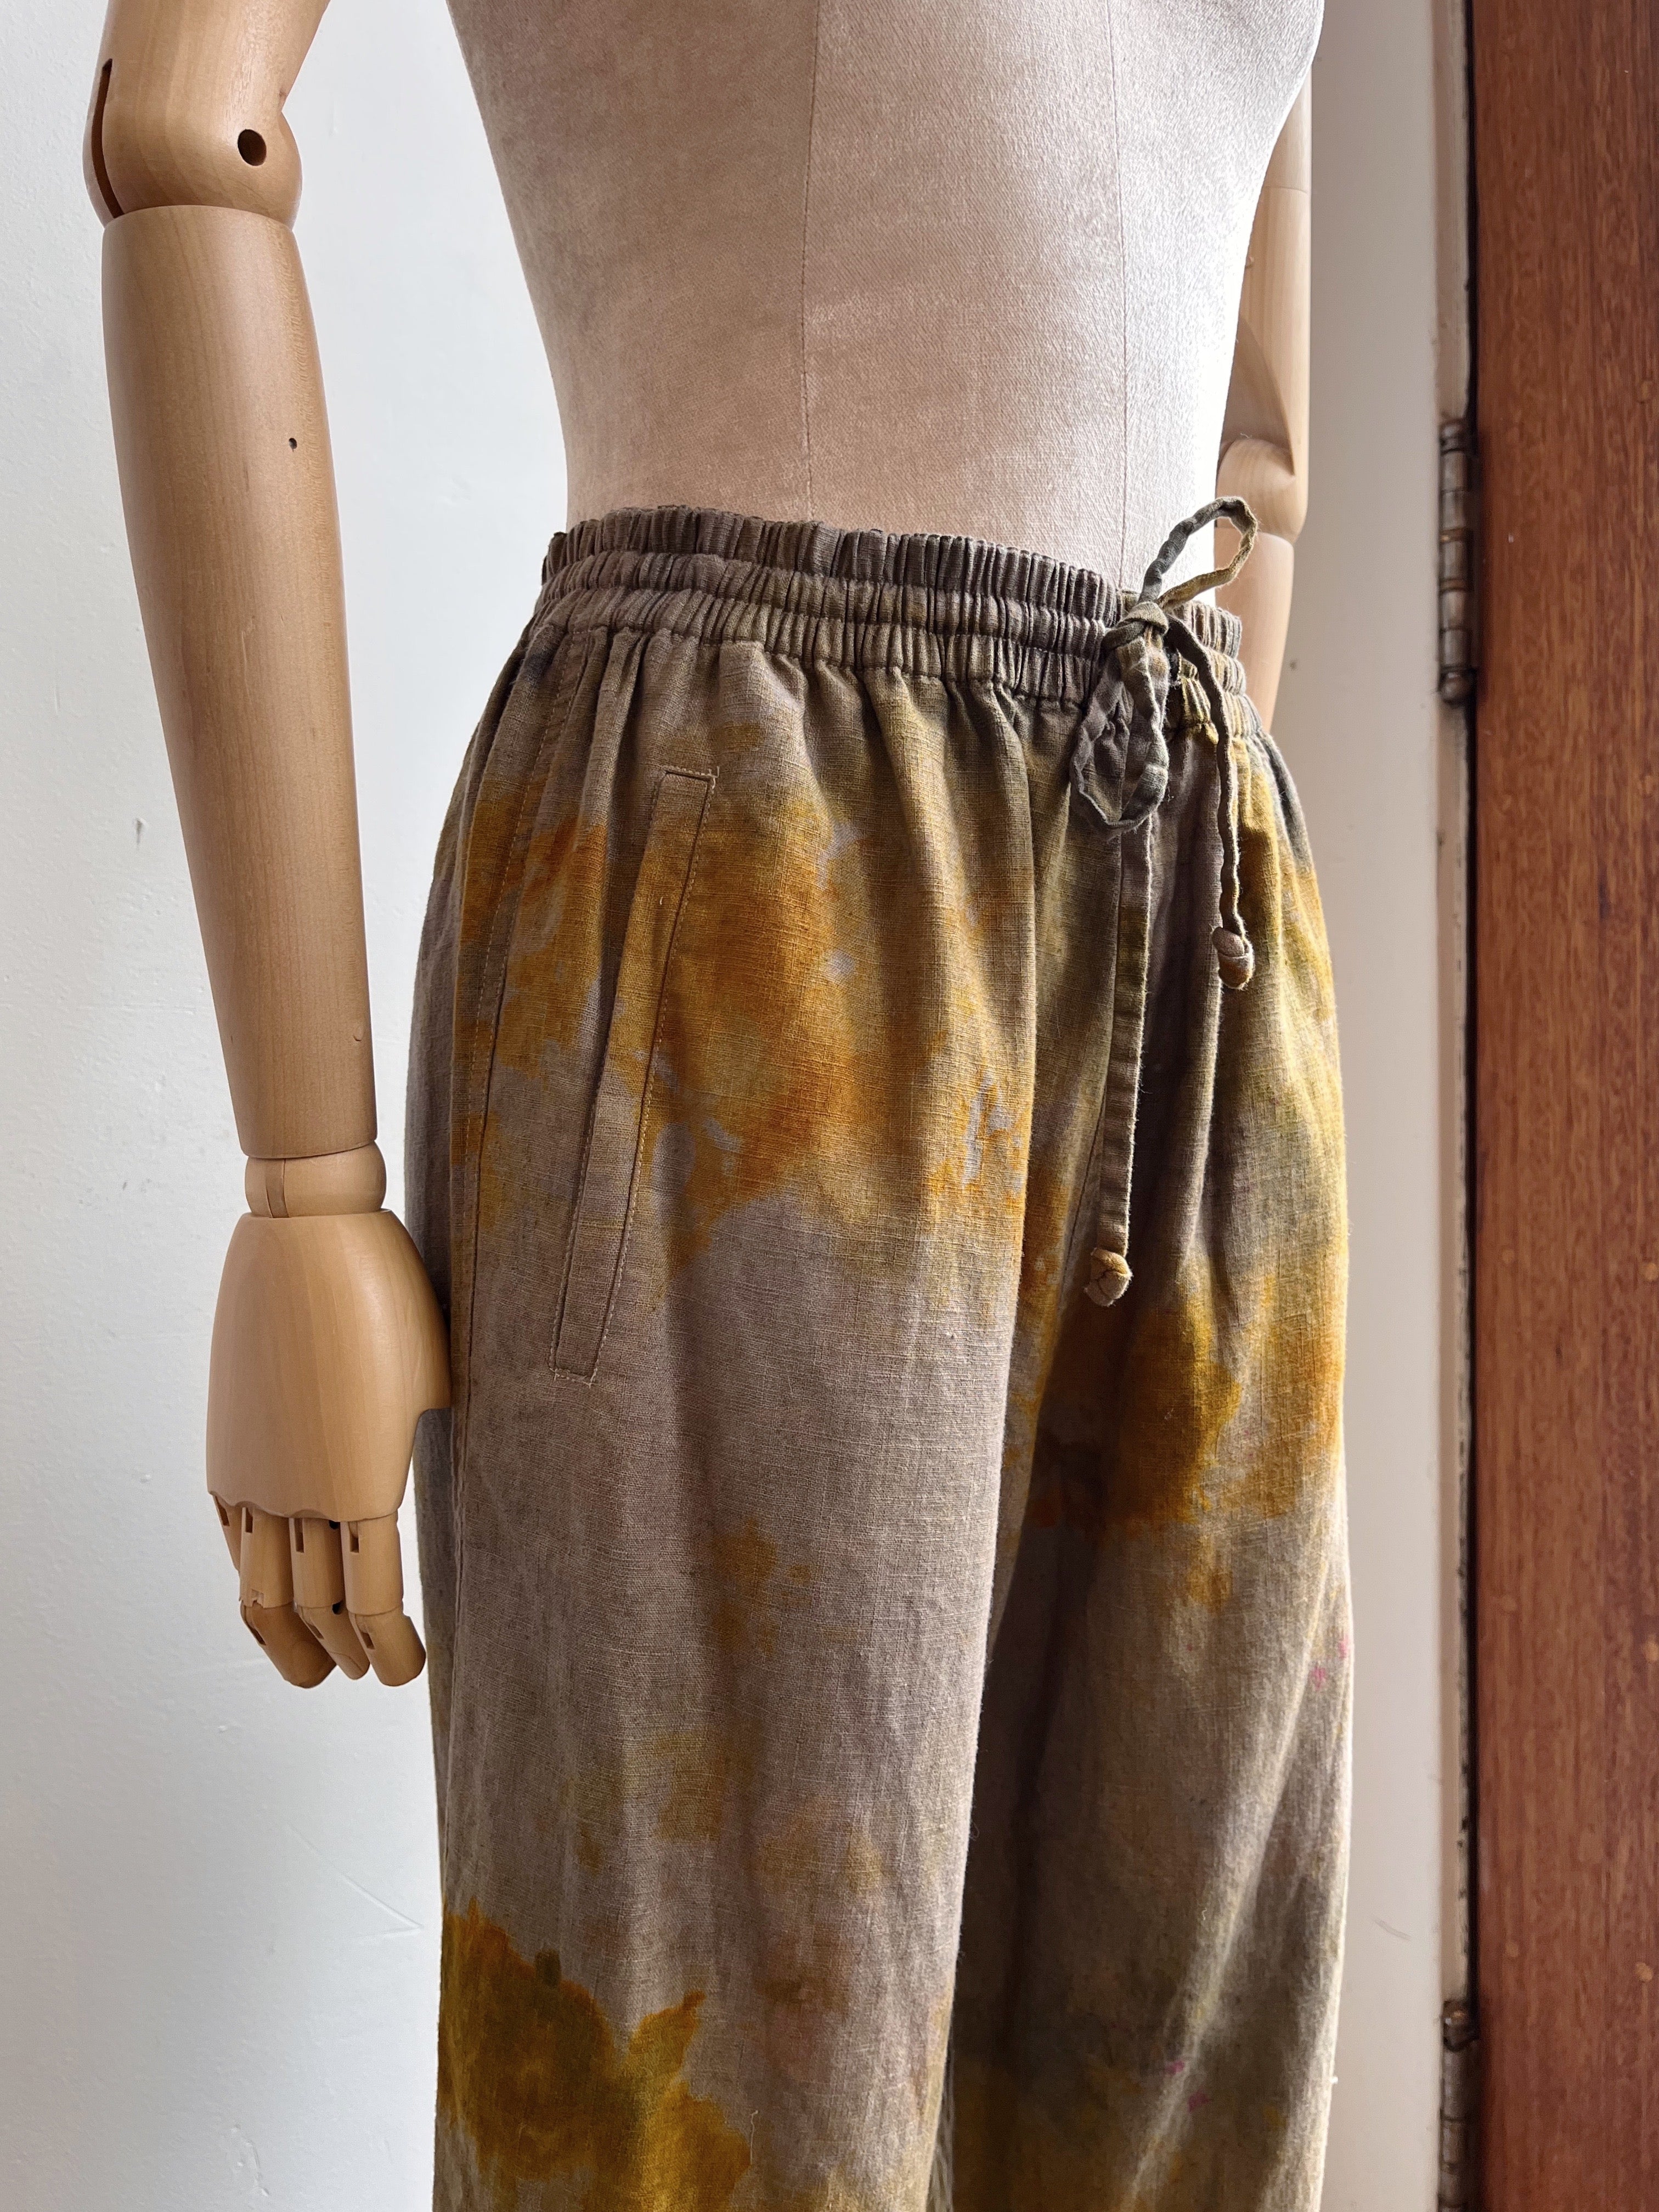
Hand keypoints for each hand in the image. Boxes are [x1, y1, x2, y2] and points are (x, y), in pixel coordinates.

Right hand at [205, 1202, 449, 1688]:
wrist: (309, 1236)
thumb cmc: (392, 1298)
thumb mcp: (431, 1378)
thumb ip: (419, 1447)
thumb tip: (423, 1485)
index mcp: (364, 1480)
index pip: (371, 1600)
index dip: (389, 1648)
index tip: (409, 1671)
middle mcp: (300, 1490)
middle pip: (312, 1609)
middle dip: (340, 1654)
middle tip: (363, 1677)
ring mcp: (253, 1473)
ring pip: (257, 1589)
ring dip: (284, 1640)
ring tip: (309, 1671)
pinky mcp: (228, 1448)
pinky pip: (230, 1537)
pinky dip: (247, 1581)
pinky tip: (265, 1596)